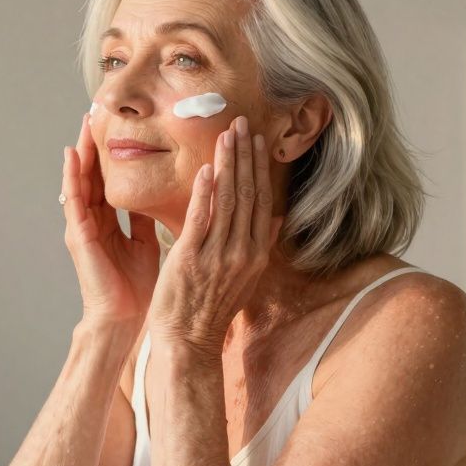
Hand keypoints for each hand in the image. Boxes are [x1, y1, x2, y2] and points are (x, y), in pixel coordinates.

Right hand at [62, 112, 159, 325]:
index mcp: (108, 222)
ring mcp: (81, 227)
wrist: (127, 318)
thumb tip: (158, 195)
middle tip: (97, 110)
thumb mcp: (145, 243)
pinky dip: (71, 175)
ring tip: (83, 122)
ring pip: (79, 180)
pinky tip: (72, 154)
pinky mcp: (78, 235)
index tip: (117, 125)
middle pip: (91, 174)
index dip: (111, 153)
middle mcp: (91, 221)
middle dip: (93, 143)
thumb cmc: (138, 288)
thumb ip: (144, 219)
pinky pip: (73, 199)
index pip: (108, 180)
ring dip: (80, 151)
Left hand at [146, 116, 283, 355]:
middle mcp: (242, 253)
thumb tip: (277, 218)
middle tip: (242, 123)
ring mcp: (218, 256)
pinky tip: (205, 169)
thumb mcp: (244, 277)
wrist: (188, 342)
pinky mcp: (192, 260)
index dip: (259, 168)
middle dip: (245, 156)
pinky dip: (205, 193)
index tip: (256, 140)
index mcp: (255, 254)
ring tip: (227, 135)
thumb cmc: (210, 309)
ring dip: (228, 165)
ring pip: (227, 201)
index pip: (261, 201)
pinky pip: (201, 220)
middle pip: (248, 194)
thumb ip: (258, 245)